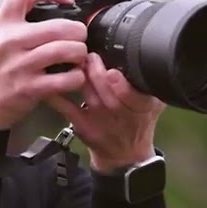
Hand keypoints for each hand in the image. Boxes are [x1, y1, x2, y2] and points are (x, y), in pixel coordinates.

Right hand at [0, 0, 88, 129]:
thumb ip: (12, 3)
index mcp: (1, 23)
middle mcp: (8, 41)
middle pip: (58, 26)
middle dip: (78, 32)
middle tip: (80, 37)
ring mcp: (18, 65)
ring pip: (65, 50)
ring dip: (80, 53)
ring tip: (79, 56)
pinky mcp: (28, 88)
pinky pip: (65, 78)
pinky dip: (76, 77)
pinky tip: (74, 76)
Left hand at [45, 53, 164, 172]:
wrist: (124, 155)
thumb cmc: (138, 122)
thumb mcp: (155, 104)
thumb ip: (154, 83)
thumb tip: (152, 52)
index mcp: (142, 108)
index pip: (135, 98)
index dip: (122, 86)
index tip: (112, 72)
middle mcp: (121, 116)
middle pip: (108, 95)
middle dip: (97, 74)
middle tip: (90, 56)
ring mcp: (100, 122)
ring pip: (89, 97)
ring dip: (80, 78)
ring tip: (74, 60)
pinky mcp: (82, 125)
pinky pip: (67, 108)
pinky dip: (57, 95)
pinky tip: (51, 80)